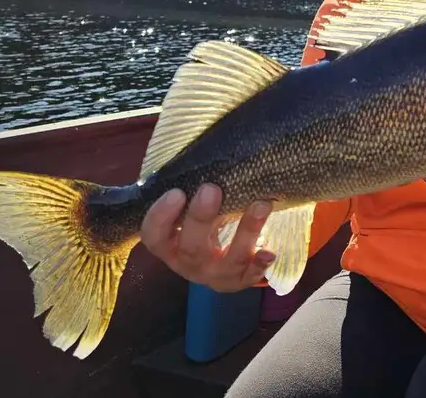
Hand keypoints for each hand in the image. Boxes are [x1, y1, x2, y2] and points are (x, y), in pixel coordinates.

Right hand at [140, 183, 274, 291]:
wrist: (223, 256)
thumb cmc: (204, 221)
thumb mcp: (190, 208)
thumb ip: (192, 188)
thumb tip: (208, 146)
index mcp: (170, 245)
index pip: (154, 236)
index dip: (161, 217)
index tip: (177, 192)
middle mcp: (189, 263)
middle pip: (190, 247)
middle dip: (201, 218)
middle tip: (211, 188)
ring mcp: (215, 274)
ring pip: (228, 260)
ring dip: (246, 231)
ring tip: (262, 204)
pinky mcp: (240, 280)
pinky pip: (250, 276)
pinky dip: (260, 265)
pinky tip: (270, 251)